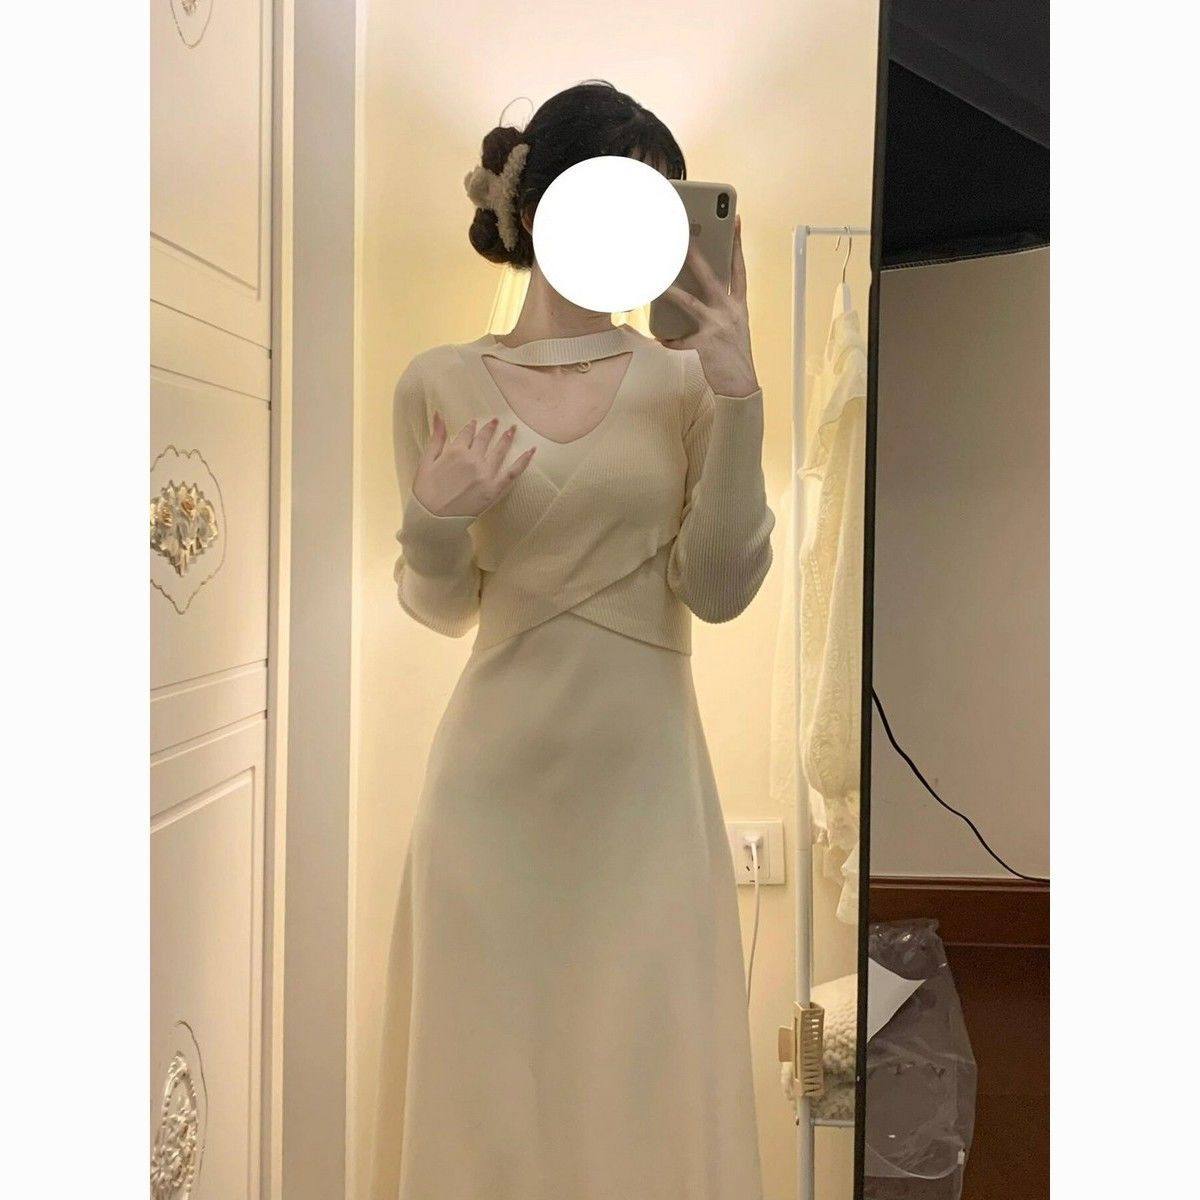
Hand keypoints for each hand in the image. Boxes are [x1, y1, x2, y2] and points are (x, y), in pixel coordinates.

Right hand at [412, 413, 535, 517]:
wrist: (433, 519)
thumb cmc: (425, 492)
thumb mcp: (426, 461)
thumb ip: (436, 437)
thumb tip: (438, 414)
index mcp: (456, 451)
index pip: (467, 433)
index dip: (471, 427)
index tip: (475, 422)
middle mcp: (473, 459)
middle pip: (484, 439)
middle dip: (490, 428)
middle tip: (496, 421)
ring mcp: (486, 474)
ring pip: (500, 450)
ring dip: (507, 438)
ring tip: (512, 429)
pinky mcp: (494, 489)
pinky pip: (513, 472)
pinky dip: (524, 461)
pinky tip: (532, 451)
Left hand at [658, 213, 758, 397]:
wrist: (741, 385)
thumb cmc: (734, 354)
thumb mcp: (735, 326)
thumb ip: (722, 308)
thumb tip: (699, 293)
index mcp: (739, 305)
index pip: (739, 268)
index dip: (737, 244)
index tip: (734, 221)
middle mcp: (730, 311)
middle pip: (710, 277)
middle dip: (695, 257)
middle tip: (683, 238)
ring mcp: (717, 327)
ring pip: (689, 302)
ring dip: (671, 291)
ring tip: (656, 282)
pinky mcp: (705, 344)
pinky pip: (679, 340)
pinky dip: (669, 340)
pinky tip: (660, 339)